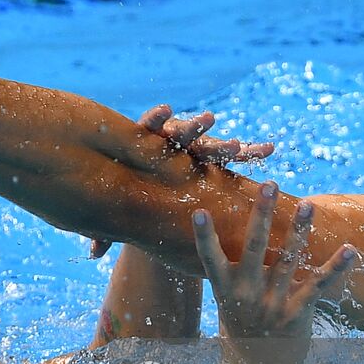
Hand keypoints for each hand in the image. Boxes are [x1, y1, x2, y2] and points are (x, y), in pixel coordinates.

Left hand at [88, 104, 274, 256]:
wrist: (156, 182)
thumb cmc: (133, 194)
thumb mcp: (120, 207)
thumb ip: (107, 226)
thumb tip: (93, 252)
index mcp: (149, 146)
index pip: (153, 127)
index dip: (158, 119)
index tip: (165, 110)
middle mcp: (176, 143)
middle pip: (186, 133)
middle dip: (197, 128)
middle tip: (209, 121)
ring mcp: (198, 149)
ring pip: (214, 145)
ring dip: (227, 146)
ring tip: (243, 146)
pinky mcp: (216, 158)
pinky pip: (236, 156)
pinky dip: (251, 152)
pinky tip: (270, 149)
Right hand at [193, 181, 355, 342]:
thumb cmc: (243, 325)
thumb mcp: (229, 300)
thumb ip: (232, 270)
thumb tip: (239, 231)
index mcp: (225, 289)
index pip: (210, 259)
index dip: (204, 236)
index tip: (199, 210)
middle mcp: (247, 295)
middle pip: (254, 248)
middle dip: (262, 214)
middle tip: (269, 185)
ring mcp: (272, 304)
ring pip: (287, 259)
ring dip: (299, 230)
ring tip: (307, 204)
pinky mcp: (297, 314)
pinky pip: (319, 285)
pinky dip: (336, 267)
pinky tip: (350, 249)